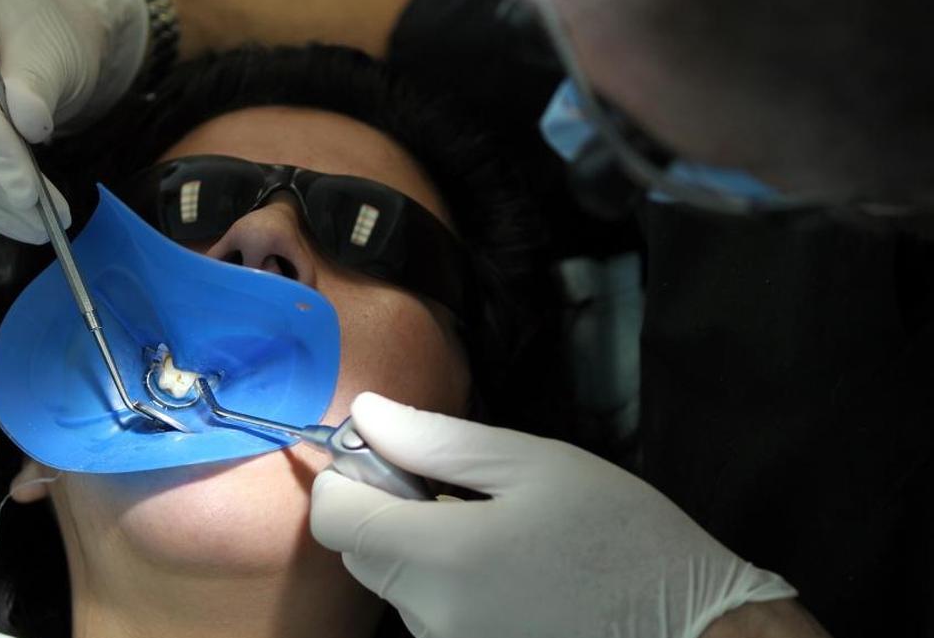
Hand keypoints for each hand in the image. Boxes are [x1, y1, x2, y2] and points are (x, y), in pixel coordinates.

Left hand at [310, 392, 796, 637]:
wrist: (692, 627)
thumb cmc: (621, 535)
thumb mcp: (535, 464)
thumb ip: (438, 440)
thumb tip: (366, 413)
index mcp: (442, 559)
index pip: (336, 519)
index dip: (349, 477)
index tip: (388, 455)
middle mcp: (431, 618)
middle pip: (361, 553)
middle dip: (388, 511)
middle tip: (457, 488)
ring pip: (396, 585)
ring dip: (422, 550)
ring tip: (499, 533)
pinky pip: (431, 615)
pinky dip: (447, 585)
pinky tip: (508, 571)